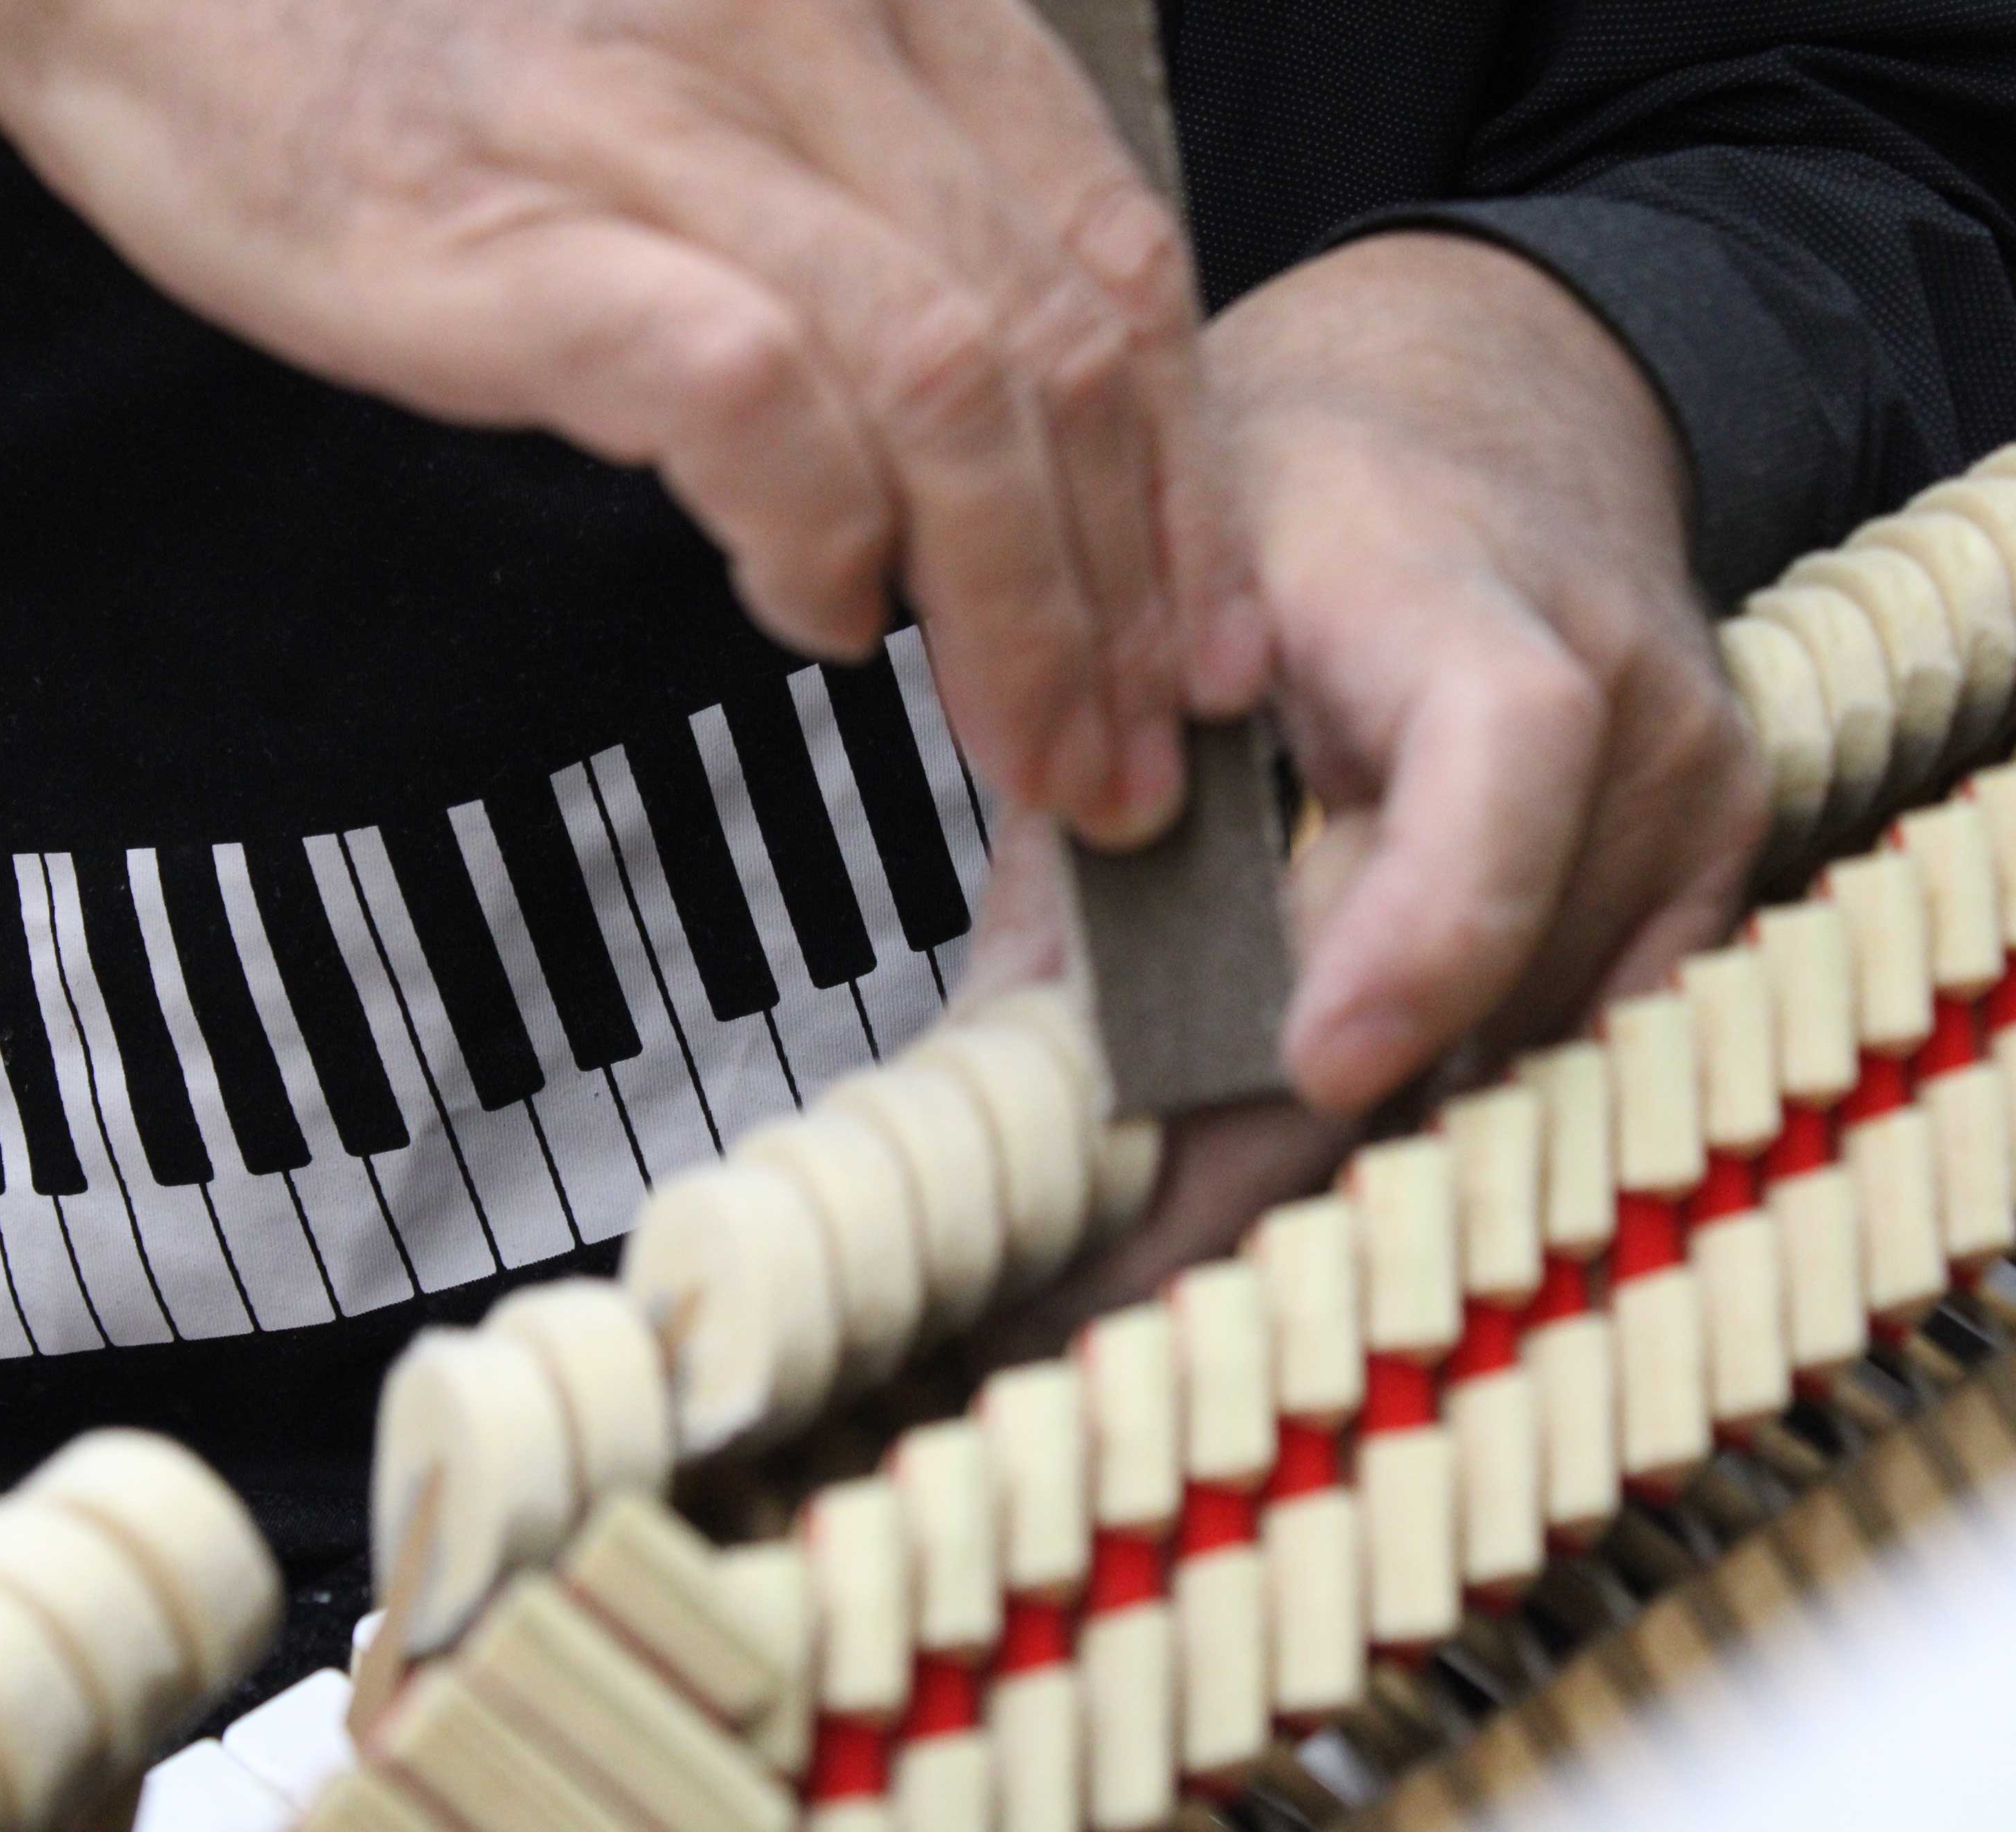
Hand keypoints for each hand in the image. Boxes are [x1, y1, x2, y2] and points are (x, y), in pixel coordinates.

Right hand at [0, 0, 1264, 843]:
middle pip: (1059, 341)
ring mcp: (665, 116)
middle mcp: (806, 29)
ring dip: (1014, 608)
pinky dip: (818, 534)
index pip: (1111, 250)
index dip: (1182, 475)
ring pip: (946, 384)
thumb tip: (974, 453)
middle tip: (1128, 757)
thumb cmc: (417, 40)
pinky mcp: (526, 223)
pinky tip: (816, 620)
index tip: (1193, 637)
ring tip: (1018, 746)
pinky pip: (753, 394)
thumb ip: (858, 208)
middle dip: (1126, 588)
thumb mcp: (699, 77)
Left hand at [962, 231, 1768, 1336]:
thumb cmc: (1287, 516)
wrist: (1473, 428)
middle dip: (1291, 1143)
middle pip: (1490, 975)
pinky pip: (1573, 1044)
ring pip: (1517, 1046)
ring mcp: (1690, 797)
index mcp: (1465, 597)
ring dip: (1344, 1158)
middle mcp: (1627, 703)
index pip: (1498, 759)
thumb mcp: (1144, 629)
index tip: (1313, 1062)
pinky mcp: (1708, 872)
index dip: (1419, 925)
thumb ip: (1085, 845)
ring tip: (1148, 1258)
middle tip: (1104, 1289)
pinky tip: (1293, 1185)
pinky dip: (1433, 1111)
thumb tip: (990, 1093)